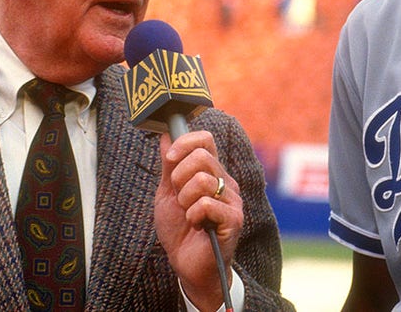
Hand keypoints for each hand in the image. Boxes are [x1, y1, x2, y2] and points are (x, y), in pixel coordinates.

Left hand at [154, 130, 243, 309]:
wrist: (187, 265)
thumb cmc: (179, 230)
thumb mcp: (167, 193)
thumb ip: (169, 166)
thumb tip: (166, 135)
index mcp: (211, 172)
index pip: (206, 139)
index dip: (185, 142)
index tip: (169, 159)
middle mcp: (225, 181)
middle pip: (202, 156)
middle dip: (179, 177)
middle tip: (179, 198)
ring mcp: (232, 200)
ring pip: (203, 180)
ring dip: (185, 200)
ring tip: (188, 214)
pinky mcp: (234, 219)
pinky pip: (207, 204)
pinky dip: (193, 216)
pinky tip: (196, 225)